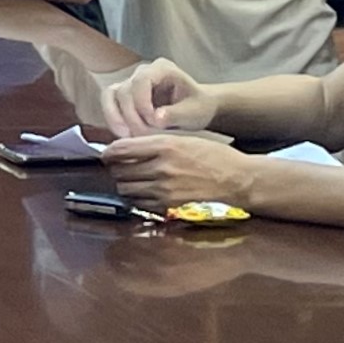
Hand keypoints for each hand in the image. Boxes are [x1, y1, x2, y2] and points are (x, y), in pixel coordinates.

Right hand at [97, 61, 210, 138]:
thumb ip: (175, 114)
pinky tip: (124, 136)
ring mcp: (131, 83)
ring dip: (116, 118)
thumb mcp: (194, 112)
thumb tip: (155, 119)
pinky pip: (110, 105)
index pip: (141, 80)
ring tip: (127, 137)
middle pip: (124, 90)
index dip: (142, 103)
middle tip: (142, 137)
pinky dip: (113, 120)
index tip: (153, 123)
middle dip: (131, 116)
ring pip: (111, 96)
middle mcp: (142, 72)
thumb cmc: (198, 107)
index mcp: (162, 68)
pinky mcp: (124, 96)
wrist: (198, 108)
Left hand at [98, 129, 257, 207]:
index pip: (121, 149)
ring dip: (124, 184)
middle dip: (115, 168)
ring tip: (131, 179)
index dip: (109, 152)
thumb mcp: (182, 137)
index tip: (108, 153)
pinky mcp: (168, 205)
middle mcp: (161, 167)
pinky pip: (139, 203)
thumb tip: (126, 146)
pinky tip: (144, 190)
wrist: (235, 178)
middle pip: (119, 171)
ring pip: (126, 189)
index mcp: (164, 145)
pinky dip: (137, 197)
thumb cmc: (211, 154)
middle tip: (119, 166)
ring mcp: (164, 188)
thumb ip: (153, 141)